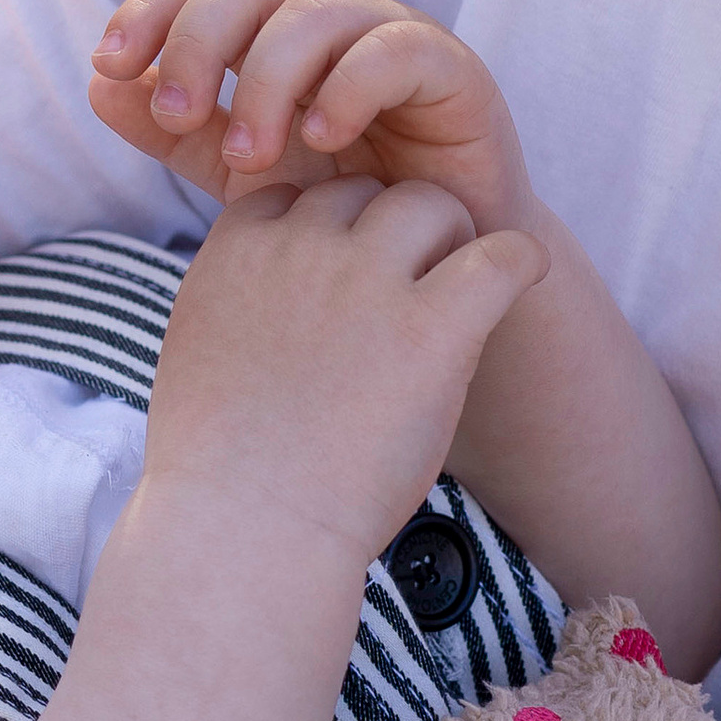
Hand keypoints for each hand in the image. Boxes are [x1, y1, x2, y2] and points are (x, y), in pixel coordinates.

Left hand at [92, 0, 537, 234]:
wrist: (433, 268)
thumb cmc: (339, 210)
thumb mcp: (240, 173)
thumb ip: (174, 132)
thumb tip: (97, 85)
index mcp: (272, 32)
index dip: (152, 9)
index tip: (110, 64)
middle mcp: (330, 19)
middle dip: (199, 40)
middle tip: (174, 112)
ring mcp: (392, 37)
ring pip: (317, 11)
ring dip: (267, 78)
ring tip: (248, 156)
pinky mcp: (453, 72)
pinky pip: (396, 50)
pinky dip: (350, 86)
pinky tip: (322, 137)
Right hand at [146, 172, 545, 561]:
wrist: (244, 528)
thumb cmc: (217, 472)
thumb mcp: (197, 355)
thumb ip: (237, 306)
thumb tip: (273, 306)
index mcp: (237, 253)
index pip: (293, 196)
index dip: (323, 232)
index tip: (340, 278)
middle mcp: (301, 248)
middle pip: (361, 192)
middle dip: (384, 229)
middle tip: (408, 289)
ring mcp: (367, 281)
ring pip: (428, 204)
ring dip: (448, 236)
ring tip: (459, 292)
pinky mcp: (434, 328)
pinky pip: (500, 256)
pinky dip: (520, 260)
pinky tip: (524, 277)